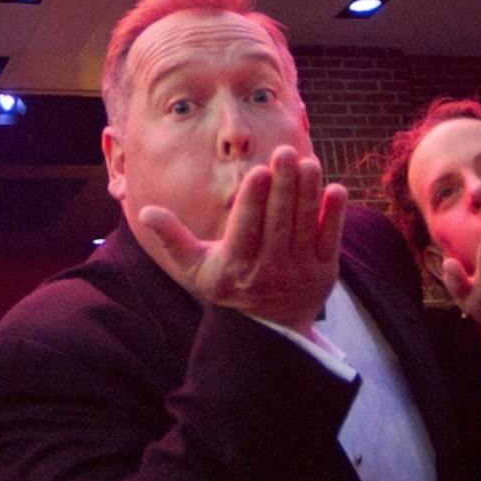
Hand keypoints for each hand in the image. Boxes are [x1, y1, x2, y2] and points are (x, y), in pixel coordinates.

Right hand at [131, 144, 345, 330]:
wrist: (269, 329)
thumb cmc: (228, 286)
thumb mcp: (195, 268)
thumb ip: (172, 238)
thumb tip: (145, 212)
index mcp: (236, 266)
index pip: (246, 229)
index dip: (253, 199)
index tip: (258, 170)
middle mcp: (269, 271)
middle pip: (278, 223)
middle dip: (283, 186)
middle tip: (285, 151)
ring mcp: (299, 273)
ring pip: (306, 227)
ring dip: (309, 193)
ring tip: (308, 162)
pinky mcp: (325, 274)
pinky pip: (331, 241)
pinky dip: (335, 216)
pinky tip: (336, 189)